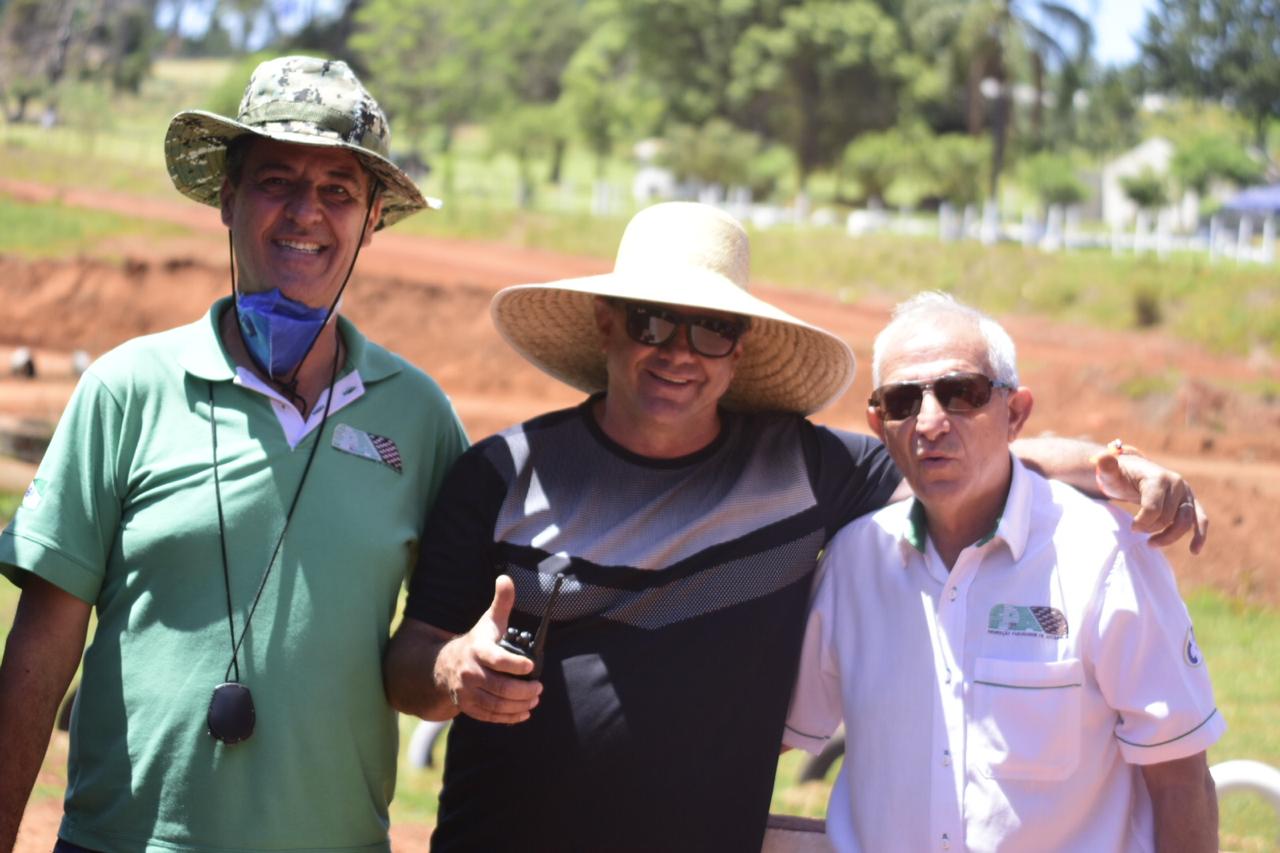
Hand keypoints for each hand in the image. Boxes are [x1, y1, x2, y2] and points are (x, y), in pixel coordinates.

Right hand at [433, 576, 541, 723]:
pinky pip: (489, 716)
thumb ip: (501, 602)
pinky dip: (508, 717)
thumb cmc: (476, 642)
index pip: (496, 659)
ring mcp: (467, 692)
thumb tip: (506, 578)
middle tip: (539, 688)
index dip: (514, 665)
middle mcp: (469, 672)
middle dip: (523, 690)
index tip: (531, 667)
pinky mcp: (467, 707)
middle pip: (500, 687)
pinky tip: (523, 713)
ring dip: (519, 705)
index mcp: (477, 649)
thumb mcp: (488, 621)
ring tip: (534, 699)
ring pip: (496, 704)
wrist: (444, 666)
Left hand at [1093, 449, 1207, 553]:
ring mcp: (1186, 492)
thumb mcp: (1109, 472)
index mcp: (1158, 477)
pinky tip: (1194, 550)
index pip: (1154, 508)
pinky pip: (1200, 520)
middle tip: (1136, 532)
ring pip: (1185, 522)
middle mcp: (1177, 483)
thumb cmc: (1119, 476)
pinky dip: (1199, 535)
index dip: (1142, 522)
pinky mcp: (1191, 501)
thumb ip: (1105, 466)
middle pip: (1168, 517)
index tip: (1131, 527)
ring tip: (1151, 544)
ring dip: (1170, 537)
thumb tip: (1101, 459)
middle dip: (1151, 528)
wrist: (1133, 472)